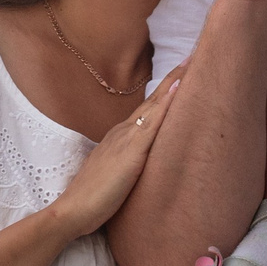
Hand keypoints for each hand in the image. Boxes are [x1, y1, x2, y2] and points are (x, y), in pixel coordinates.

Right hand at [48, 61, 187, 238]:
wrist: (73, 210)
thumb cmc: (93, 199)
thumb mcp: (115, 176)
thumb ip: (127, 166)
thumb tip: (140, 167)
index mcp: (121, 138)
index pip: (148, 110)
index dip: (166, 92)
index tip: (182, 74)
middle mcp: (124, 132)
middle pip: (154, 100)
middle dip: (174, 78)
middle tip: (193, 55)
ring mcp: (127, 139)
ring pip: (155, 105)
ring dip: (174, 82)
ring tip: (191, 62)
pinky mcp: (132, 152)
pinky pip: (153, 122)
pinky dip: (167, 103)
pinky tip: (179, 88)